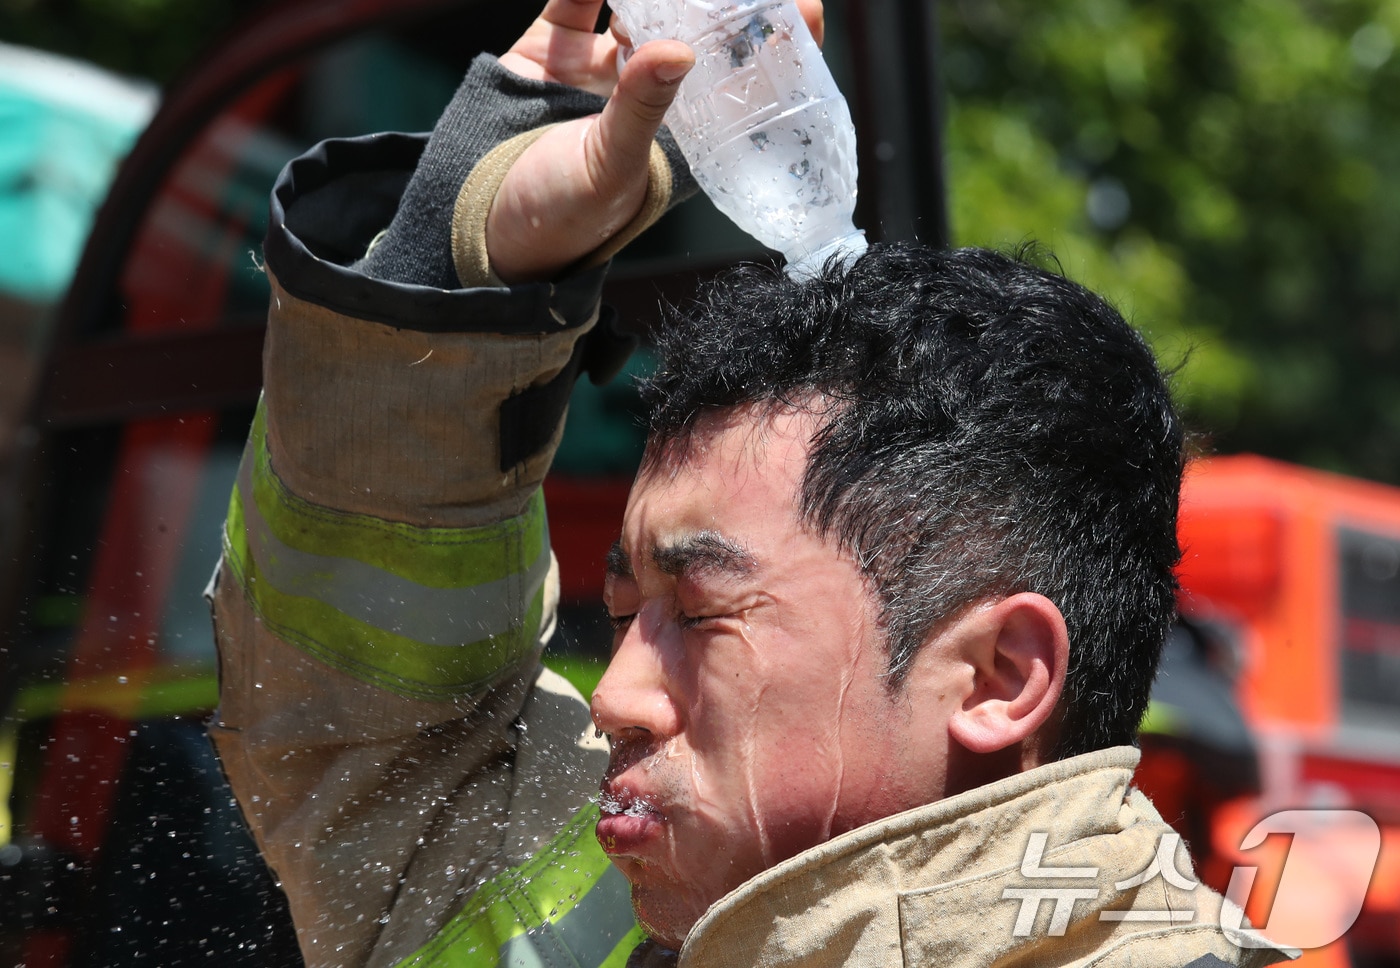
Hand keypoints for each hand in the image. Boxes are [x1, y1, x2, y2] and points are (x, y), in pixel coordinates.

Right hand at [487, 0, 825, 282]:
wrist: (472, 223)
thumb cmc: (557, 219)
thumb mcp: (609, 169)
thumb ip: (641, 109)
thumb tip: (679, 50)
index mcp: (680, 139)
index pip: (739, 87)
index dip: (771, 47)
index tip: (802, 7)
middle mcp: (647, 99)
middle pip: (697, 34)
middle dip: (718, 1)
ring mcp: (601, 69)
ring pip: (642, 7)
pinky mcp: (552, 50)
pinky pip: (574, 0)